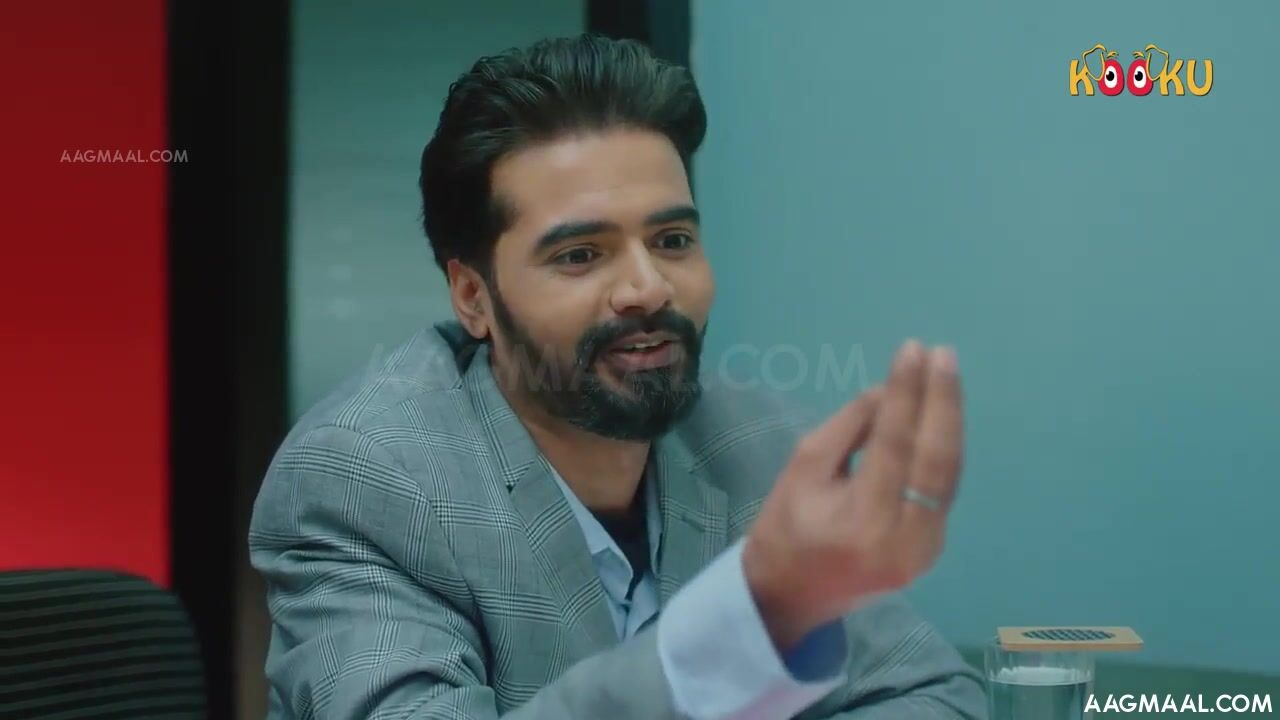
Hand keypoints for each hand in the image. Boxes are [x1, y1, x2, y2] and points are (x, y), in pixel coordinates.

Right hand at [742, 339, 963, 650]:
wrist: (790, 597)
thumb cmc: (785, 529)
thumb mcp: (802, 469)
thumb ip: (848, 428)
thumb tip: (889, 392)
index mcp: (863, 520)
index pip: (894, 444)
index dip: (906, 393)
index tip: (911, 350)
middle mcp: (904, 539)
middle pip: (935, 459)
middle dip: (942, 401)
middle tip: (942, 354)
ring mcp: (925, 550)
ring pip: (948, 474)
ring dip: (949, 421)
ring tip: (945, 373)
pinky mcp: (932, 550)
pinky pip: (942, 489)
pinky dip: (942, 448)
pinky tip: (940, 414)